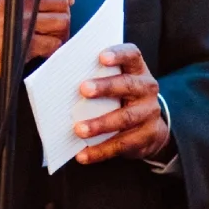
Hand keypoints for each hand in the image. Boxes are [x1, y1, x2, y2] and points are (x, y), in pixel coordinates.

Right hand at [0, 0, 74, 99]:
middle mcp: (18, 1)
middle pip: (61, 2)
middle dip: (64, 13)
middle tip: (58, 21)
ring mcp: (23, 24)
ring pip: (61, 23)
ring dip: (60, 32)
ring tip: (51, 36)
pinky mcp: (25, 46)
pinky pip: (53, 44)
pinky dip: (52, 48)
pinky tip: (43, 49)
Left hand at [74, 43, 170, 163]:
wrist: (149, 130)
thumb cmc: (120, 99)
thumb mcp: (114, 83)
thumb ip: (95, 76)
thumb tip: (59, 75)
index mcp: (137, 70)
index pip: (132, 55)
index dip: (118, 54)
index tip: (101, 57)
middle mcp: (147, 88)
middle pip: (127, 84)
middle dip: (105, 87)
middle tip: (82, 89)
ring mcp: (150, 112)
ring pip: (125, 117)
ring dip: (100, 124)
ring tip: (79, 130)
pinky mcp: (148, 135)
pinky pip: (122, 144)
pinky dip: (100, 150)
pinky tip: (83, 155)